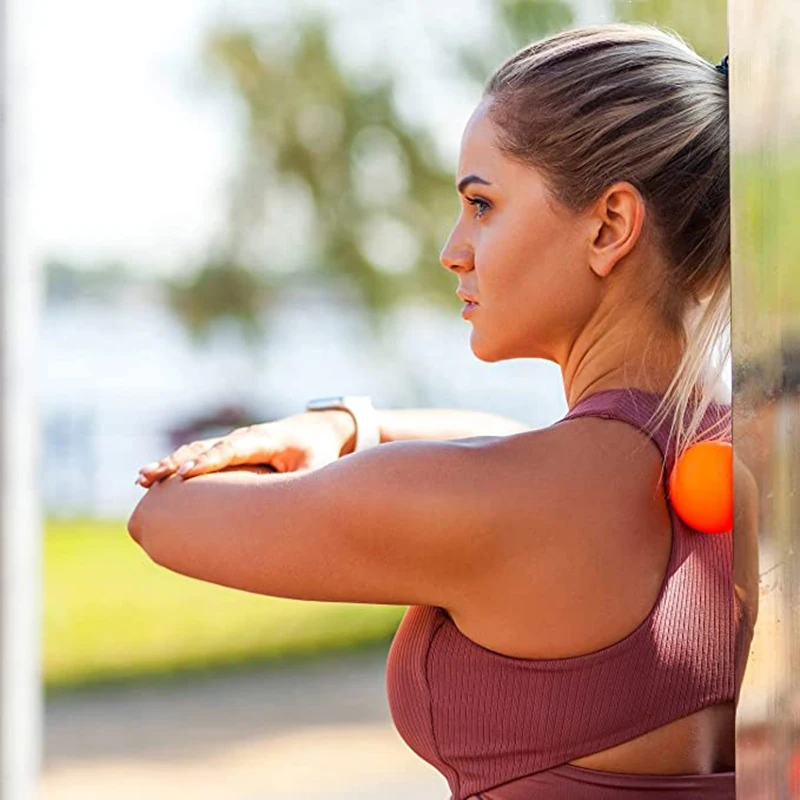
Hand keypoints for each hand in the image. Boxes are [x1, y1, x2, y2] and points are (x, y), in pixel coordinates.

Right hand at [135, 410, 354, 487]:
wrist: (317, 429)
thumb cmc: (317, 451)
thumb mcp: (317, 468)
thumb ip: (305, 485)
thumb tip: (293, 509)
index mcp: (263, 439)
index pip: (231, 450)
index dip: (208, 462)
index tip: (185, 473)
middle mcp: (242, 437)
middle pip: (203, 448)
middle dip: (175, 462)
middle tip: (147, 476)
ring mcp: (232, 442)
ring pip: (194, 450)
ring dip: (168, 464)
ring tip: (141, 479)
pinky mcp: (227, 451)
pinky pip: (196, 455)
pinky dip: (174, 465)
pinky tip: (151, 480)